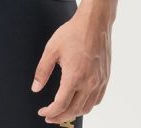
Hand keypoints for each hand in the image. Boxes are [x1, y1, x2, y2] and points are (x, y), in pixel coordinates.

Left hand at [30, 5, 111, 123]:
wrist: (94, 23)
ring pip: (87, 108)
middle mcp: (88, 82)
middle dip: (60, 117)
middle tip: (50, 116)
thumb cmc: (73, 33)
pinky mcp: (105, 78)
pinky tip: (79, 102)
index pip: (61, 105)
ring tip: (63, 111)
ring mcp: (99, 81)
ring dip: (74, 113)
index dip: (50, 112)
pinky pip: (97, 100)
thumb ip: (42, 71)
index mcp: (74, 76)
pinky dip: (87, 106)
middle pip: (74, 110)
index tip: (43, 112)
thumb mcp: (51, 49)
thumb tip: (35, 88)